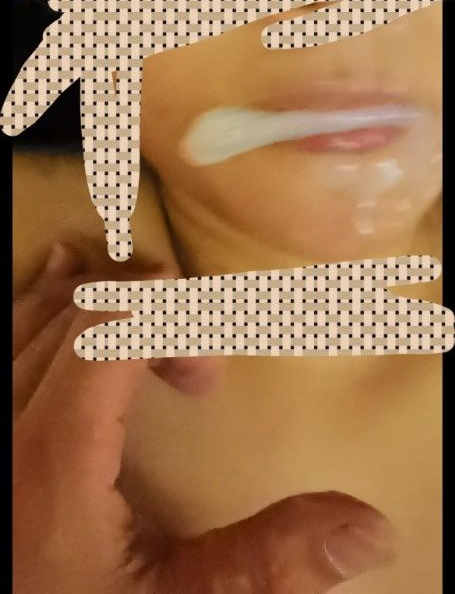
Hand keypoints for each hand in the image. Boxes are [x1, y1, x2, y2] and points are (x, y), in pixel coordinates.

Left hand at [14, 244, 394, 592]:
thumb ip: (262, 566)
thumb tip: (366, 528)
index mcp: (52, 462)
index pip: (109, 332)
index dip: (172, 321)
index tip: (211, 373)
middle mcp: (4, 426)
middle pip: (80, 317)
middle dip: (151, 319)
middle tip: (200, 375)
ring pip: (35, 317)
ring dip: (100, 302)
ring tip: (154, 308)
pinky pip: (6, 333)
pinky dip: (39, 302)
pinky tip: (63, 277)